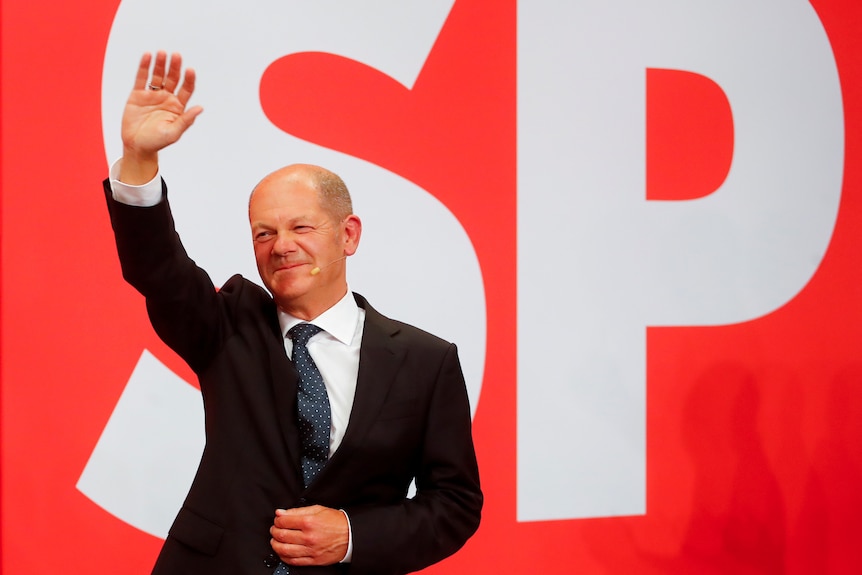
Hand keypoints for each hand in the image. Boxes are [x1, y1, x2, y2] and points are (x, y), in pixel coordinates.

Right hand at [119, 51, 202, 183]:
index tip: (190, 70)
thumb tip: (200, 108)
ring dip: (160, 64)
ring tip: (162, 53)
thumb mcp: (173, 133)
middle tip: (177, 56)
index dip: (189, 80)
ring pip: (158, 76)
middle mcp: (167, 98)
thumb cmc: (157, 142)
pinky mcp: (138, 94)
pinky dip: (144, 67)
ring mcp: (153, 94)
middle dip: (175, 67)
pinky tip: (148, 56)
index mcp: (178, 106)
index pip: (186, 89)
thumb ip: (186, 120)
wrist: (137, 146)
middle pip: (173, 79)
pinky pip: (142, 78)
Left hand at [270, 505, 348, 566]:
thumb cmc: (336, 522)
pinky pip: (293, 561)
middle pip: (281, 535)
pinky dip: (284, 557)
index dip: (277, 520)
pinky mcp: (313, 560)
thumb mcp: (318, 509)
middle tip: (274, 529)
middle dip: (274, 531)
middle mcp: (309, 537)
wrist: (350, 535)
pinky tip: (283, 552)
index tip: (278, 519)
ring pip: (284, 550)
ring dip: (275, 545)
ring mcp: (310, 550)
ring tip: (276, 541)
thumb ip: (297, 511)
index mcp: (309, 522)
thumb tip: (281, 512)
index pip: (283, 521)